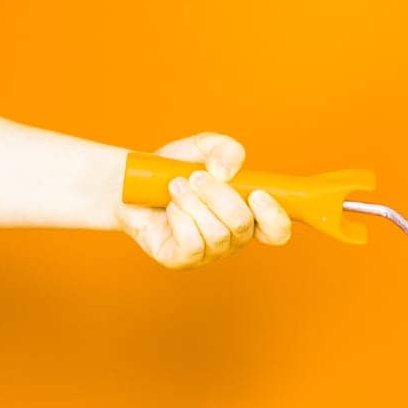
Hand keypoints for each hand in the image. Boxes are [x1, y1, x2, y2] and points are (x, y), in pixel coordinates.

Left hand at [115, 132, 290, 268]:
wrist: (131, 184)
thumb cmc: (172, 169)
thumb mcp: (202, 148)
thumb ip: (225, 149)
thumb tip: (227, 172)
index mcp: (247, 214)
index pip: (277, 231)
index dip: (275, 216)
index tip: (257, 194)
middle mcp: (232, 238)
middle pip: (243, 225)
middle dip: (219, 195)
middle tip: (197, 176)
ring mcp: (207, 252)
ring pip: (217, 233)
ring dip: (194, 202)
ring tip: (176, 186)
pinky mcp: (181, 260)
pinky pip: (192, 243)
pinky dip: (181, 217)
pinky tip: (171, 207)